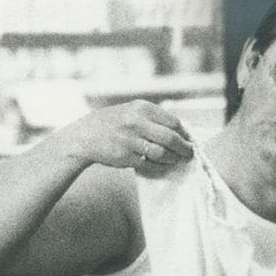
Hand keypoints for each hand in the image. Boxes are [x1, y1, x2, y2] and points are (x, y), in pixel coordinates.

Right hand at [58, 101, 192, 173]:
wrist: (86, 135)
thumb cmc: (113, 123)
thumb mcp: (132, 111)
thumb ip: (154, 118)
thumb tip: (181, 132)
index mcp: (141, 108)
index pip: (173, 122)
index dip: (184, 133)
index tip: (189, 140)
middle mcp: (136, 122)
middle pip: (170, 138)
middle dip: (184, 148)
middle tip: (189, 153)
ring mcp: (130, 140)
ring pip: (161, 153)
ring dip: (172, 159)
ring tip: (175, 160)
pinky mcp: (125, 157)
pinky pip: (148, 165)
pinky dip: (158, 167)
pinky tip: (161, 165)